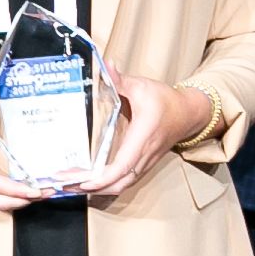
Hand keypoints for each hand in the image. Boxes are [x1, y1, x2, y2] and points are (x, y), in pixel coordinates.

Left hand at [64, 62, 209, 203]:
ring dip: (98, 190)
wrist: (188, 114)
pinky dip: (107, 186)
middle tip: (66, 185)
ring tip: (73, 186)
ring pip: (121, 186)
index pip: (123, 165)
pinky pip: (125, 182)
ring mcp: (145, 163)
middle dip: (93, 188)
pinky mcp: (143, 165)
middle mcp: (144, 155)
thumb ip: (120, 80)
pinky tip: (90, 183)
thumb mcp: (142, 86)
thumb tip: (105, 65)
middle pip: (119, 183)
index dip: (103, 177)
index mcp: (142, 137)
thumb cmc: (165, 100)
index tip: (83, 181)